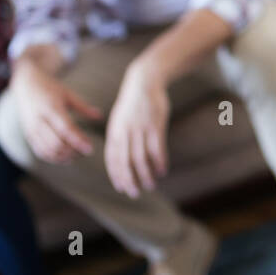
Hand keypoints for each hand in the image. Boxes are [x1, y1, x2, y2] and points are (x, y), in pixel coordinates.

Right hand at [13, 61, 102, 164]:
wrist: (26, 85)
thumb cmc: (50, 88)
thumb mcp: (68, 94)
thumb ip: (83, 107)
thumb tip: (100, 117)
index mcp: (50, 108)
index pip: (65, 129)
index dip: (78, 141)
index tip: (90, 149)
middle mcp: (39, 120)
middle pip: (56, 143)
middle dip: (73, 151)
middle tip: (87, 151)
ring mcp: (32, 129)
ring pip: (48, 150)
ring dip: (64, 157)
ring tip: (78, 154)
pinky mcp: (29, 135)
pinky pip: (41, 152)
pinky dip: (54, 158)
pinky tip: (66, 157)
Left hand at [104, 58, 170, 197]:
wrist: (144, 81)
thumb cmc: (133, 103)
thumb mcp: (120, 118)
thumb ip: (119, 137)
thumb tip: (120, 157)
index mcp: (114, 131)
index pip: (112, 158)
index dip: (116, 175)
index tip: (121, 188)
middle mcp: (125, 132)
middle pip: (125, 162)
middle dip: (129, 180)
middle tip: (135, 193)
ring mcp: (140, 129)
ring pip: (141, 159)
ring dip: (146, 175)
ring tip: (151, 185)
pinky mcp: (155, 126)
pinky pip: (156, 149)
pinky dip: (159, 162)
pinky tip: (162, 171)